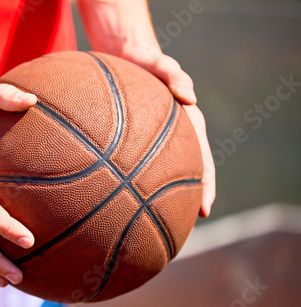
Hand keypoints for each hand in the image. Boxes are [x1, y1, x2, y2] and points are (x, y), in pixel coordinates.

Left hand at [118, 46, 215, 216]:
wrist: (129, 58)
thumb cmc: (148, 62)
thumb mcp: (162, 64)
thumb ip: (175, 75)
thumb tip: (189, 97)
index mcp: (190, 125)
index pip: (204, 161)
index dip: (206, 186)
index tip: (205, 210)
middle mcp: (178, 137)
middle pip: (187, 174)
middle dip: (186, 200)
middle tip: (180, 225)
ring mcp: (159, 140)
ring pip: (166, 172)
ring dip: (164, 195)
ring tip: (154, 219)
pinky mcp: (140, 139)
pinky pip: (141, 162)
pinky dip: (140, 179)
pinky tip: (123, 194)